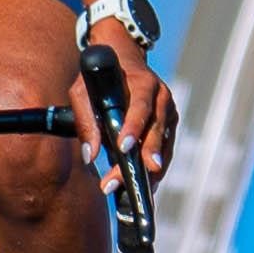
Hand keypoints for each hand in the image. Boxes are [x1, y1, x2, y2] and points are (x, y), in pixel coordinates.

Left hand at [82, 32, 177, 179]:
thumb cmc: (99, 80)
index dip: (134, 127)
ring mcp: (169, 111)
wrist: (123, 62)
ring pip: (164, 144)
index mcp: (143, 82)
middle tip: (134, 178)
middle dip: (144, 155)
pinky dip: (157, 168)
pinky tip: (148, 185)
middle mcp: (162, 96)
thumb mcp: (83, 91)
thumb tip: (90, 155)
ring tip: (141, 190)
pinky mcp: (170, 125)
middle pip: (155, 130)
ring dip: (151, 168)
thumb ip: (85, 120)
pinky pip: (166, 149)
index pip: (141, 106)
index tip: (123, 147)